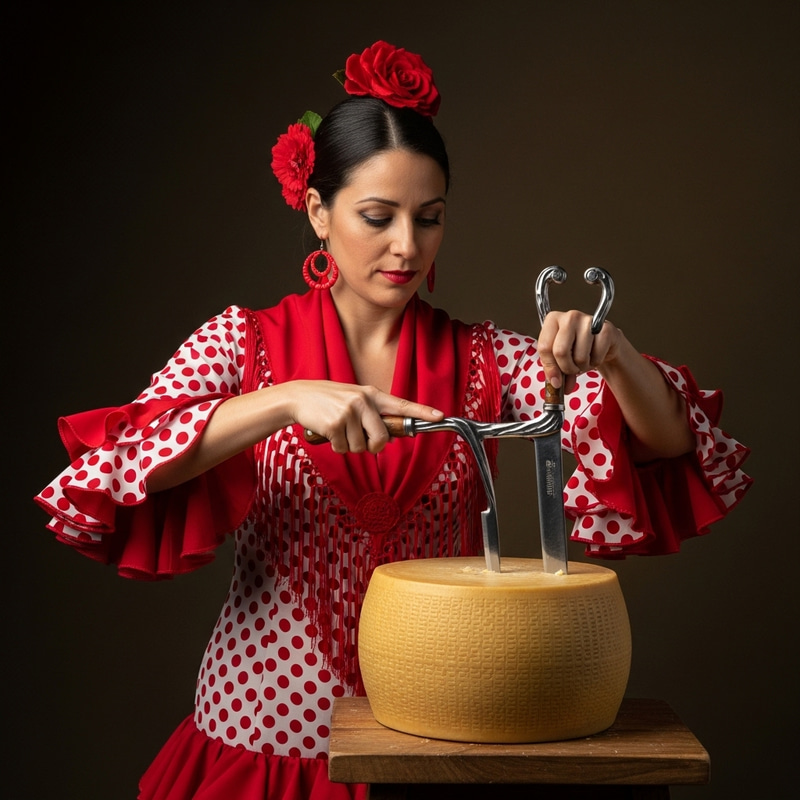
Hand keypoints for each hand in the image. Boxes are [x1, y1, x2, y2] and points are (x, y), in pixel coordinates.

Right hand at [286, 380, 443, 453]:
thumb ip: (373, 417)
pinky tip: (328, 431)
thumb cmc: (329, 401)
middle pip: (382, 439)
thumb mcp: (354, 402)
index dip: (422, 412)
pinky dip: (336, 446)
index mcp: (372, 395)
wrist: (299, 397)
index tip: (440, 416)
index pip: (402, 404)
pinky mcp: (335, 423)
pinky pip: (344, 449)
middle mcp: (363, 401)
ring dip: (349, 446)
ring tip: (338, 429)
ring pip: (361, 447)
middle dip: (372, 446)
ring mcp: (349, 411)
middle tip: (358, 438)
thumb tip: (389, 439)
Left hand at [536, 310, 623, 393]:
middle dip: (566, 368)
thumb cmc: (576, 348)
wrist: (601, 342)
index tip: (555, 380)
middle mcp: (570, 316)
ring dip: (582, 367)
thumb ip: (554, 369)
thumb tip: (555, 384)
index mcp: (553, 319)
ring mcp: (588, 321)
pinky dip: (595, 363)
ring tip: (583, 359)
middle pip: (560, 352)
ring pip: (580, 357)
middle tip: (571, 370)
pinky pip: (596, 357)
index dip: (550, 368)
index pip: (544, 347)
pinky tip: (595, 354)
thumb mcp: (559, 357)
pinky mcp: (606, 329)